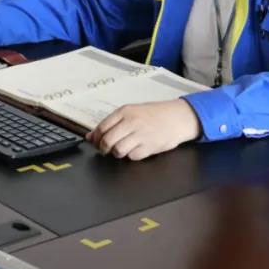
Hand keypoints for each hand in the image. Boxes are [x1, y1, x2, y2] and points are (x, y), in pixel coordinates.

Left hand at [86, 99, 201, 160]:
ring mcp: (141, 135)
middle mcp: (131, 122)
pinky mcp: (150, 147)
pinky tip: (136, 149)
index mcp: (125, 111)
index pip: (101, 128)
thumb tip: (90, 136)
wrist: (178, 117)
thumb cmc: (154, 114)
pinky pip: (132, 157)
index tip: (97, 142)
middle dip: (104, 149)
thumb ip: (111, 123)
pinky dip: (132, 156)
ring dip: (118, 153)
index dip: (96, 139)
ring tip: (123, 149)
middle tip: (107, 149)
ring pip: (118, 151)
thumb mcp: (132, 112)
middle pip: (107, 141)